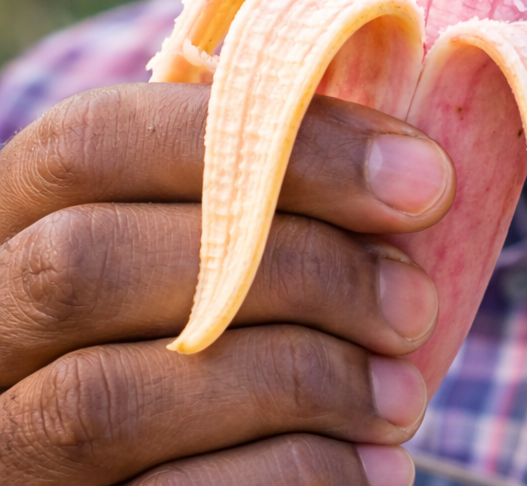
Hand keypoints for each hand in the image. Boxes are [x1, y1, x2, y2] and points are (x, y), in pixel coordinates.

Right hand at [0, 83, 454, 484]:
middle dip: (294, 269)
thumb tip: (417, 169)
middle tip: (414, 302)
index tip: (423, 177)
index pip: (101, 138)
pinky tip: (371, 467)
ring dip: (300, 381)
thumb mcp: (228, 234)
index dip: (277, 146)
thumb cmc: (227, 313)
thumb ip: (271, 186)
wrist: (179, 451)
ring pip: (111, 397)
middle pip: (93, 261)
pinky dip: (293, 477)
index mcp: (21, 212)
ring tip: (402, 395)